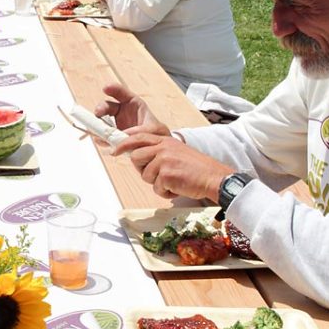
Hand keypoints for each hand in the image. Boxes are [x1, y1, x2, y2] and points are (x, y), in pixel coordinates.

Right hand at [94, 83, 169, 135]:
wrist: (156, 148)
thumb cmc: (157, 133)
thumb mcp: (154, 129)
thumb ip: (141, 131)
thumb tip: (127, 136)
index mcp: (133, 104)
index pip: (121, 93)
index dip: (113, 89)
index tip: (106, 88)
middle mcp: (121, 113)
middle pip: (106, 107)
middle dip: (100, 108)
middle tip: (98, 113)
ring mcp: (115, 125)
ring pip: (101, 122)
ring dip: (98, 126)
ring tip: (98, 129)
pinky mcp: (112, 137)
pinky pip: (102, 137)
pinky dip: (101, 139)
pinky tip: (103, 140)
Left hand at [112, 133, 233, 201]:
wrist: (214, 177)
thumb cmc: (196, 168)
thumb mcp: (176, 152)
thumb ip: (159, 152)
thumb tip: (139, 158)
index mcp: (165, 140)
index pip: (138, 137)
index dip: (124, 144)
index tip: (114, 151)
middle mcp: (163, 148)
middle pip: (135, 157)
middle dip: (142, 169)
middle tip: (158, 175)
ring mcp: (164, 160)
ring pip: (145, 175)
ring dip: (156, 182)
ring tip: (173, 180)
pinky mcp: (167, 174)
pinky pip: (156, 187)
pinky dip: (165, 192)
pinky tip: (178, 187)